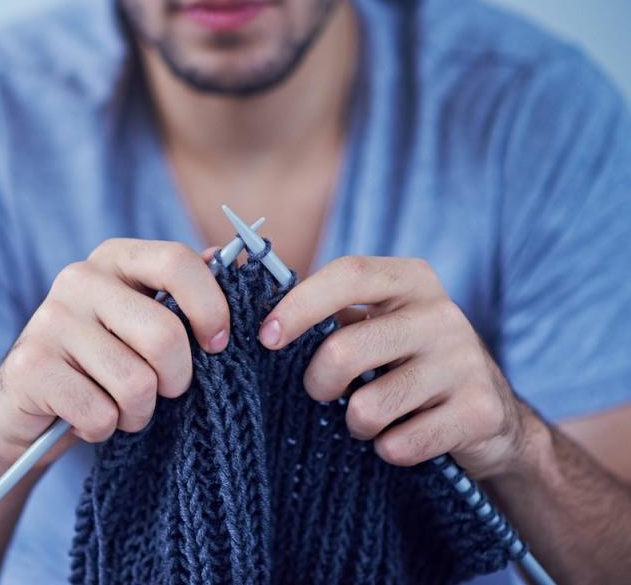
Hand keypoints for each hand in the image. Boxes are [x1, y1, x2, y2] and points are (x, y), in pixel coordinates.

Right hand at [0, 240, 230, 466]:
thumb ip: (187, 293)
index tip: (219, 345)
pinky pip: (100, 414)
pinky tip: (85, 418)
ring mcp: (49, 320)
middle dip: (177, 380)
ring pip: (136, 383)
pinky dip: (103, 430)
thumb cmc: (103, 361)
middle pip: (164, 335)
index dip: (210, 307)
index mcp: (115, 258)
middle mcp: (79, 278)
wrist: (25, 406)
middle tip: (164, 391)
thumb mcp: (145, 320)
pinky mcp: (30, 367)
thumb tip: (241, 264)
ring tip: (120, 407)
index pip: (176, 262)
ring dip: (138, 413)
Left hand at [257, 255, 535, 478]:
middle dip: (317, 382)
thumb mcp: (375, 322)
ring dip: (356, 424)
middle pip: (344, 349)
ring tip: (371, 416)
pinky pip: (400, 445)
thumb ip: (324, 308)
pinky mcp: (479, 411)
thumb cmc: (406, 360)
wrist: (488, 416)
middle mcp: (442, 312)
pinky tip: (403, 436)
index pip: (348, 273)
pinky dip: (388, 450)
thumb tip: (236, 283)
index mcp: (410, 279)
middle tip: (322, 391)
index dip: (299, 304)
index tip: (267, 337)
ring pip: (367, 408)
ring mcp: (465, 361)